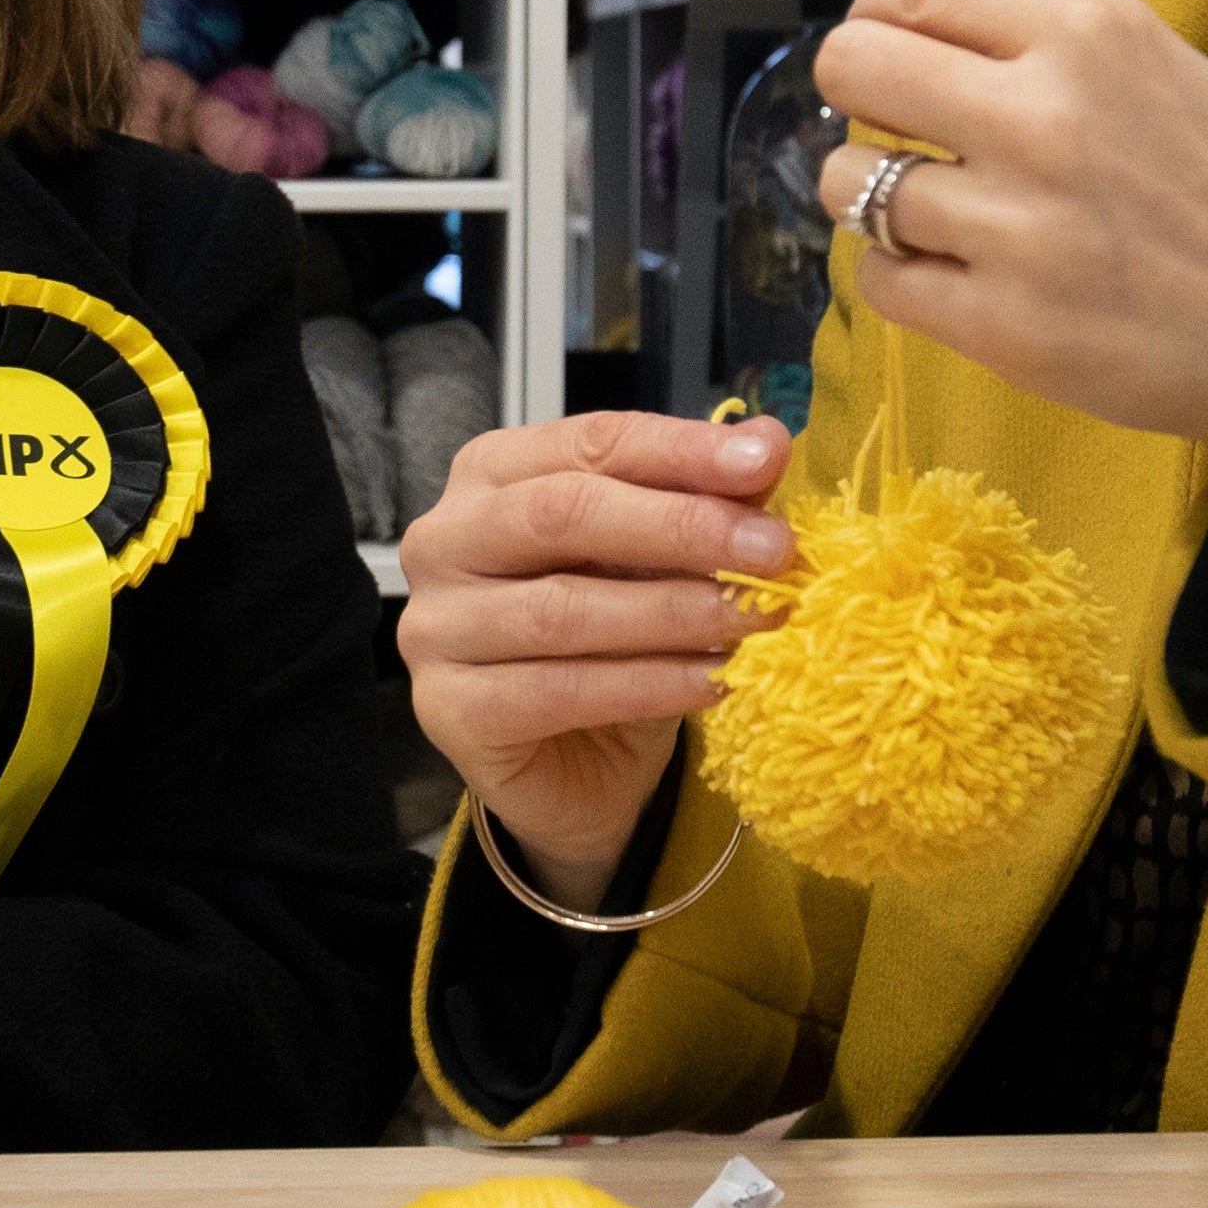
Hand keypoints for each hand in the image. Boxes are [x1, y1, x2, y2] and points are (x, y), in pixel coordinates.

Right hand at [398, 412, 795, 909]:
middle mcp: (445, 539)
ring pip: (561, 607)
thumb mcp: (669, 561)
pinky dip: (646, 685)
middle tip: (772, 551)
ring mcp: (435, 625)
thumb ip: (708, 498)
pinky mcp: (446, 707)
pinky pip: (555, 690)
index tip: (766, 462)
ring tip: (755, 620)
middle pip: (563, 513)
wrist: (580, 767)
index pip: (589, 444)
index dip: (681, 450)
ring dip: (674, 613)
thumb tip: (768, 441)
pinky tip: (712, 681)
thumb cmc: (615, 641)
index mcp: (492, 474)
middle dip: (681, 527)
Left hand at [814, 0, 1207, 560]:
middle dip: (859, 99)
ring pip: (851, 186)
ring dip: (877, 199)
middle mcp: (1043, 113)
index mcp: (1091, 31)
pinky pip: (881, 279)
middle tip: (897, 132)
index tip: (889, 50)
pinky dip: (905, 277)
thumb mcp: (1163, 68)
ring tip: (937, 214)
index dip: (880, 21)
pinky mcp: (1001, 325)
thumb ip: (1042, 41)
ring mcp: (1017, 225)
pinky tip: (960, 277)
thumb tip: (908, 28)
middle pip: (854, 69)